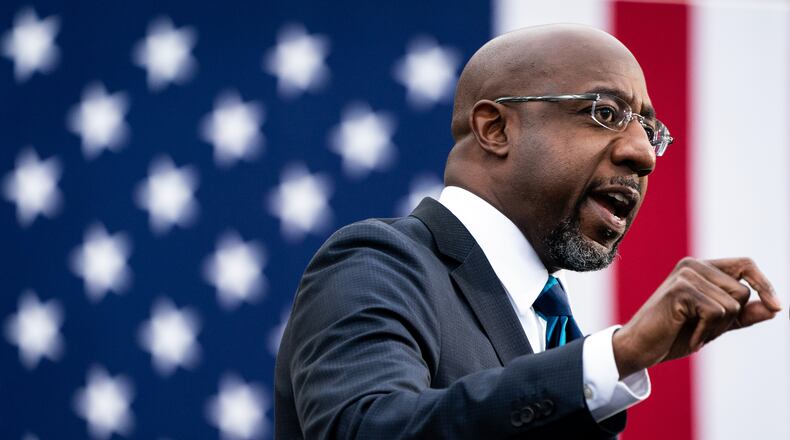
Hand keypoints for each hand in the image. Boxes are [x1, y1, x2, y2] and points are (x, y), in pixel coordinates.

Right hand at [612, 257, 781, 378]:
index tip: (777, 307)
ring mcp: (685, 275)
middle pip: (742, 290)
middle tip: (702, 328)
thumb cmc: (673, 334)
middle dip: (730, 318)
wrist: (640, 348)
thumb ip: (742, 315)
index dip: (765, 284)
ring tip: (692, 331)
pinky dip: (706, 331)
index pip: (745, 265)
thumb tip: (774, 308)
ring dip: (717, 327)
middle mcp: (692, 265)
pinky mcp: (680, 290)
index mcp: (701, 268)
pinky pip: (717, 312)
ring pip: (732, 304)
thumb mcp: (715, 325)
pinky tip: (688, 335)